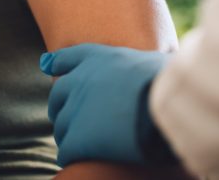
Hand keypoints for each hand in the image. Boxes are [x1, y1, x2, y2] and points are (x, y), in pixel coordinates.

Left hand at [40, 44, 168, 166]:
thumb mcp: (155, 61)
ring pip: (62, 126)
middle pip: (58, 95)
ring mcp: (76, 110)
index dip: (57, 63)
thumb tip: (155, 66)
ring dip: (68, 136)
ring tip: (78, 145)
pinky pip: (67, 151)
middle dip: (60, 107)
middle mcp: (80, 81)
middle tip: (68, 119)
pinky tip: (76, 160)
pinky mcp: (78, 139)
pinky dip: (70, 156)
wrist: (166, 107)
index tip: (48, 65)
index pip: (68, 57)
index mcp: (98, 59)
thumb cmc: (170, 84)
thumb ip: (142, 63)